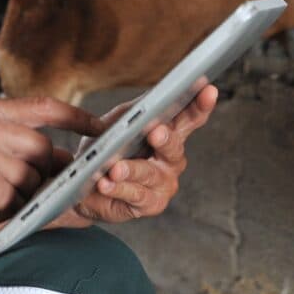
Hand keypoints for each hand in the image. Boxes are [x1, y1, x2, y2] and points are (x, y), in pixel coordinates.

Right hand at [0, 97, 104, 242]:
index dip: (77, 116)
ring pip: (35, 174)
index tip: (101, 129)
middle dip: (44, 175)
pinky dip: (10, 209)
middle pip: (46, 148)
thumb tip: (76, 176)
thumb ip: (26, 158)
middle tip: (22, 193)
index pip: (45, 105)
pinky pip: (20, 196)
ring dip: (24, 195)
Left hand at [56, 78, 218, 226]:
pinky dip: (119, 188)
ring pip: (151, 173)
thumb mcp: (119, 121)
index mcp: (170, 132)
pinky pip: (136, 194)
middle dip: (165, 139)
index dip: (201, 104)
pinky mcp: (151, 203)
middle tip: (156, 132)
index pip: (190, 116)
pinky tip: (106, 183)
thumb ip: (137, 110)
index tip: (208, 90)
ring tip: (115, 168)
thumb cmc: (107, 148)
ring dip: (132, 169)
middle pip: (175, 145)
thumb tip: (153, 96)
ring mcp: (164, 182)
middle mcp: (173, 158)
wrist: (85, 182)